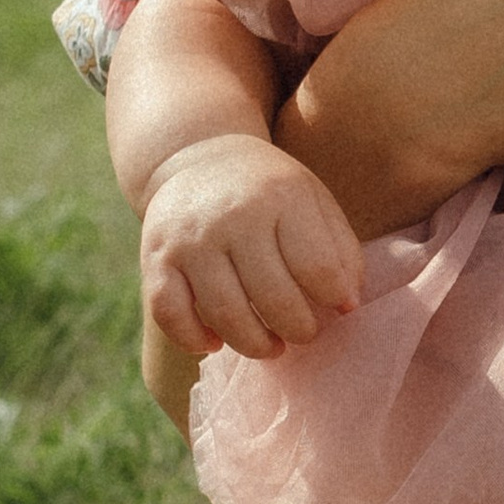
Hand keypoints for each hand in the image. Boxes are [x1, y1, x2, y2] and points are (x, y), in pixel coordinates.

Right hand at [140, 136, 363, 362]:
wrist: (198, 157)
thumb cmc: (269, 190)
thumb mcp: (313, 200)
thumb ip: (339, 249)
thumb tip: (348, 305)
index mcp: (281, 199)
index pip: (317, 267)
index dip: (334, 297)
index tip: (338, 307)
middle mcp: (233, 218)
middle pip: (274, 299)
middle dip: (298, 329)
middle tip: (304, 333)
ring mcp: (190, 239)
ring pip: (226, 314)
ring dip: (255, 345)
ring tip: (271, 346)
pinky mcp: (155, 257)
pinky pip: (169, 314)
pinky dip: (192, 339)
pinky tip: (214, 343)